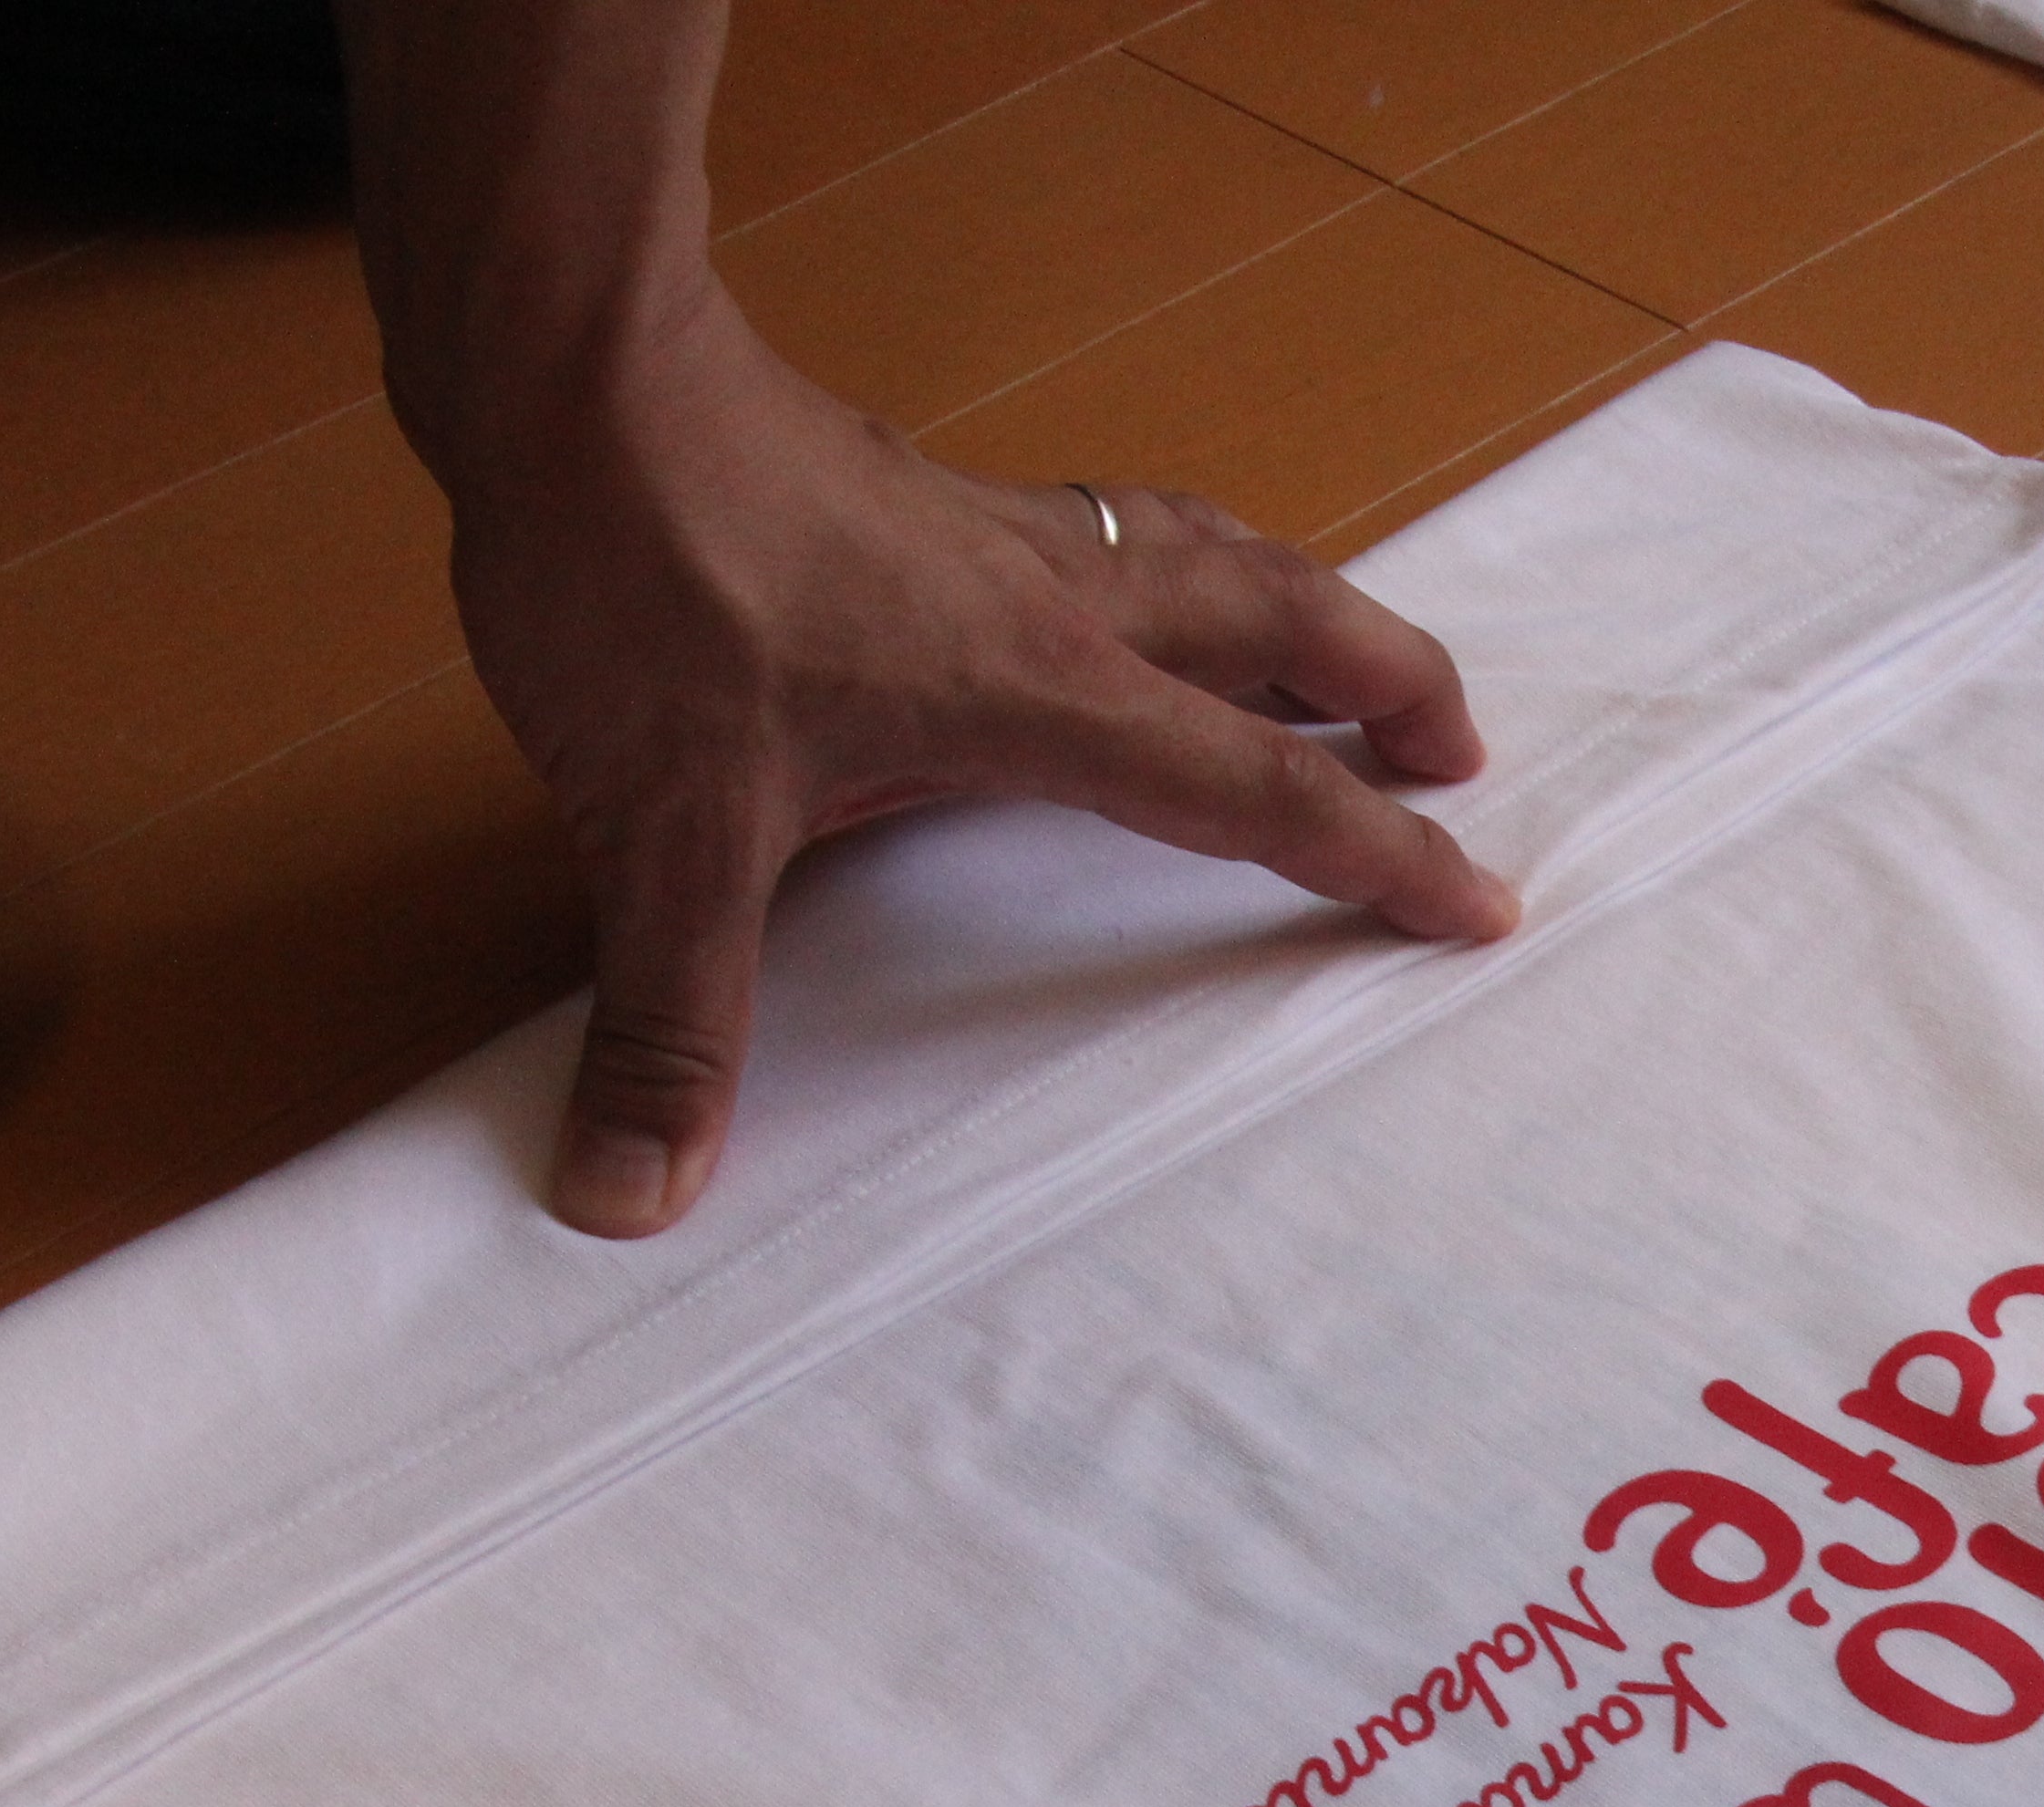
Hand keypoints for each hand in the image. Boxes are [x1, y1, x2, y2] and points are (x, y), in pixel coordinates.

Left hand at [442, 295, 1516, 1235]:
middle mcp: (1048, 597)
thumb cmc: (639, 570)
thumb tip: (628, 1198)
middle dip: (1390, 684)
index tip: (1478, 904)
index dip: (1375, 857)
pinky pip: (1103, 523)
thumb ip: (668, 1019)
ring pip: (1205, 549)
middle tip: (1460, 750)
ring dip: (1301, 604)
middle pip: (1283, 617)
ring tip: (1350, 657)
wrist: (566, 371)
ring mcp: (990, 532)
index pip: (1252, 784)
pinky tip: (1124, 586)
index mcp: (1036, 687)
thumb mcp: (653, 826)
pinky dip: (1170, 556)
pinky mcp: (923, 496)